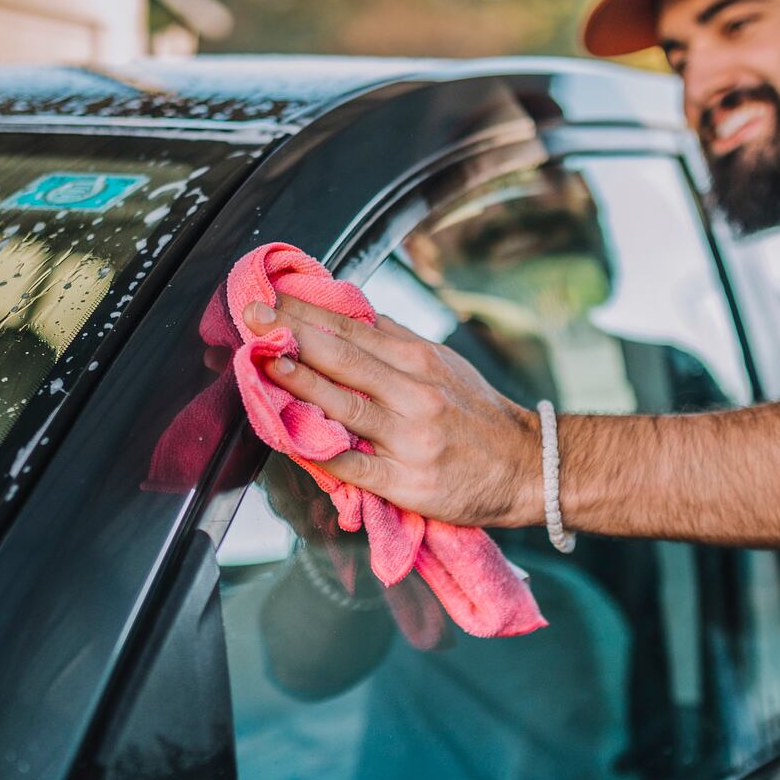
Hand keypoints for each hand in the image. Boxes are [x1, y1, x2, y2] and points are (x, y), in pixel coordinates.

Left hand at [243, 294, 542, 527]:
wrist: (528, 468)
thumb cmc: (479, 416)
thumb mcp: (445, 364)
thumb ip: (396, 341)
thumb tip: (349, 312)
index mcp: (419, 362)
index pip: (353, 329)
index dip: (307, 312)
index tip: (270, 297)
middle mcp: (414, 394)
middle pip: (344, 358)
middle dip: (291, 336)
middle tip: (251, 317)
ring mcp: (410, 439)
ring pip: (345, 406)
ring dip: (300, 383)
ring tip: (264, 363)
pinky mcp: (408, 482)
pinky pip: (355, 467)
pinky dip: (322, 453)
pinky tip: (290, 440)